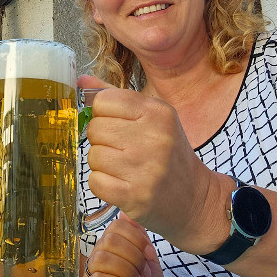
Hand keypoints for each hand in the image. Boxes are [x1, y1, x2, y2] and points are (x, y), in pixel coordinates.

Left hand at [78, 75, 224, 252]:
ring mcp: (145, 168)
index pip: (104, 101)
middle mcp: (154, 137)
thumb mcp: (152, 118)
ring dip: (102, 164)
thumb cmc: (168, 154)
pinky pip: (95, 182)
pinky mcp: (135, 195)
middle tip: (122, 150)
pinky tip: (121, 184)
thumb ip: (117, 98)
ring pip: (93, 156)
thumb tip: (81, 79)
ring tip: (123, 168)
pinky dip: (102, 184)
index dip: (104, 115)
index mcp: (158, 112)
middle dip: (102, 141)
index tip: (118, 126)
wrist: (194, 198)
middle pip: (95, 128)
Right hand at [82, 214, 166, 276]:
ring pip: (103, 258)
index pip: (115, 226)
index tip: (148, 254)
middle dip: (134, 258)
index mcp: (111, 248)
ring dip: (128, 273)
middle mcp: (98, 259)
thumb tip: (127, 214)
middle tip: (143, 275)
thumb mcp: (148, 261)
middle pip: (109, 240)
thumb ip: (139, 238)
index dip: (136, 238)